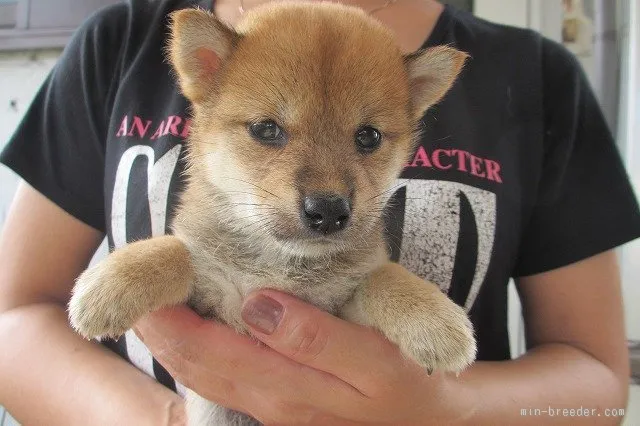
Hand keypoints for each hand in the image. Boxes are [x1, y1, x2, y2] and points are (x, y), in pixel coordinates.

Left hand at [135, 290, 474, 424]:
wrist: (427, 424)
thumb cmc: (406, 385)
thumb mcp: (375, 360)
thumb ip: (313, 337)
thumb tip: (257, 305)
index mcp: (284, 386)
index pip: (206, 351)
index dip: (169, 318)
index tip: (144, 280)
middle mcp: (266, 401)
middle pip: (195, 365)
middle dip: (159, 329)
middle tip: (131, 288)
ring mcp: (270, 408)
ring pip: (204, 377)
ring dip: (172, 344)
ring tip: (151, 306)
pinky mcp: (278, 406)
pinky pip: (224, 382)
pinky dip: (198, 357)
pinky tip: (195, 334)